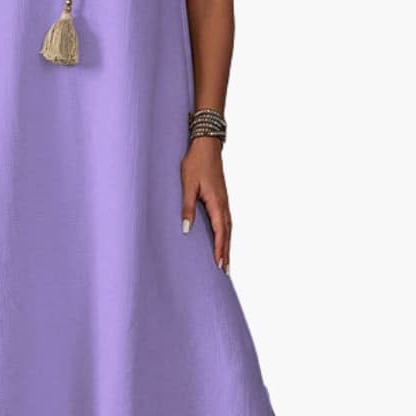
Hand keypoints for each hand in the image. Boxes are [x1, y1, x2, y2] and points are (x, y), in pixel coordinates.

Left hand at [181, 137, 230, 271]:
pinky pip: (226, 221)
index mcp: (216, 202)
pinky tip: (223, 239)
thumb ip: (187, 207)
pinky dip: (226, 234)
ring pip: (228, 228)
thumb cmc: (195, 163)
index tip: (219, 264)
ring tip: (225, 261)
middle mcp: (223, 204)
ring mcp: (224, 201)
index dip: (219, 249)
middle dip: (226, 252)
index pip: (220, 231)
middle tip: (225, 270)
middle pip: (227, 233)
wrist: (206, 145)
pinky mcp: (221, 198)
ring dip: (227, 245)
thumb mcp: (187, 185)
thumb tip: (187, 230)